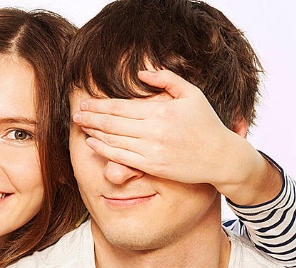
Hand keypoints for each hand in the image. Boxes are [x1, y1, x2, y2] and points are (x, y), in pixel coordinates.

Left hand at [72, 69, 280, 204]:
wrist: (220, 157)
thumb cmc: (206, 124)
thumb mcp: (191, 94)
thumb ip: (166, 80)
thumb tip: (141, 73)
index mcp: (162, 111)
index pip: (122, 107)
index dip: (100, 105)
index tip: (85, 102)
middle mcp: (154, 131)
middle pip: (113, 123)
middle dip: (91, 117)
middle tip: (76, 113)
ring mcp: (152, 150)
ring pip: (114, 140)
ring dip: (94, 132)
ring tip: (80, 125)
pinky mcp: (152, 167)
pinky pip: (121, 157)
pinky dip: (104, 150)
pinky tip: (92, 143)